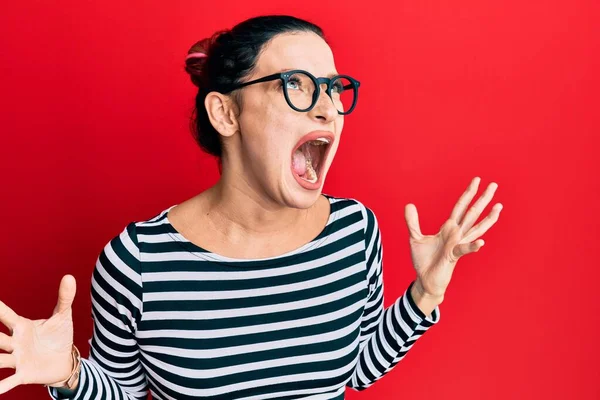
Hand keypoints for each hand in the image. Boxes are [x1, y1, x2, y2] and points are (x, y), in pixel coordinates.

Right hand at [0, 275, 76, 393]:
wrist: (64, 361)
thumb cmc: (59, 336)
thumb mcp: (63, 316)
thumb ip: (64, 298)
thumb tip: (69, 276)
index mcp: (21, 326)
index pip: (4, 316)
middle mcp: (14, 342)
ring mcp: (17, 359)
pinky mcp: (24, 374)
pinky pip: (9, 381)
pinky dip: (2, 386)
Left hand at [405, 177, 502, 299]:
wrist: (425, 279)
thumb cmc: (424, 260)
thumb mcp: (415, 237)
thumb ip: (412, 222)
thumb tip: (409, 204)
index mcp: (449, 228)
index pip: (460, 206)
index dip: (468, 193)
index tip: (477, 180)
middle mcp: (457, 234)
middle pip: (472, 213)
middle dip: (482, 199)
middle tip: (494, 184)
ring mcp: (457, 245)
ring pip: (475, 229)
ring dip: (487, 218)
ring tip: (499, 206)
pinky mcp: (454, 256)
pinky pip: (464, 250)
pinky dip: (473, 246)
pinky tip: (482, 243)